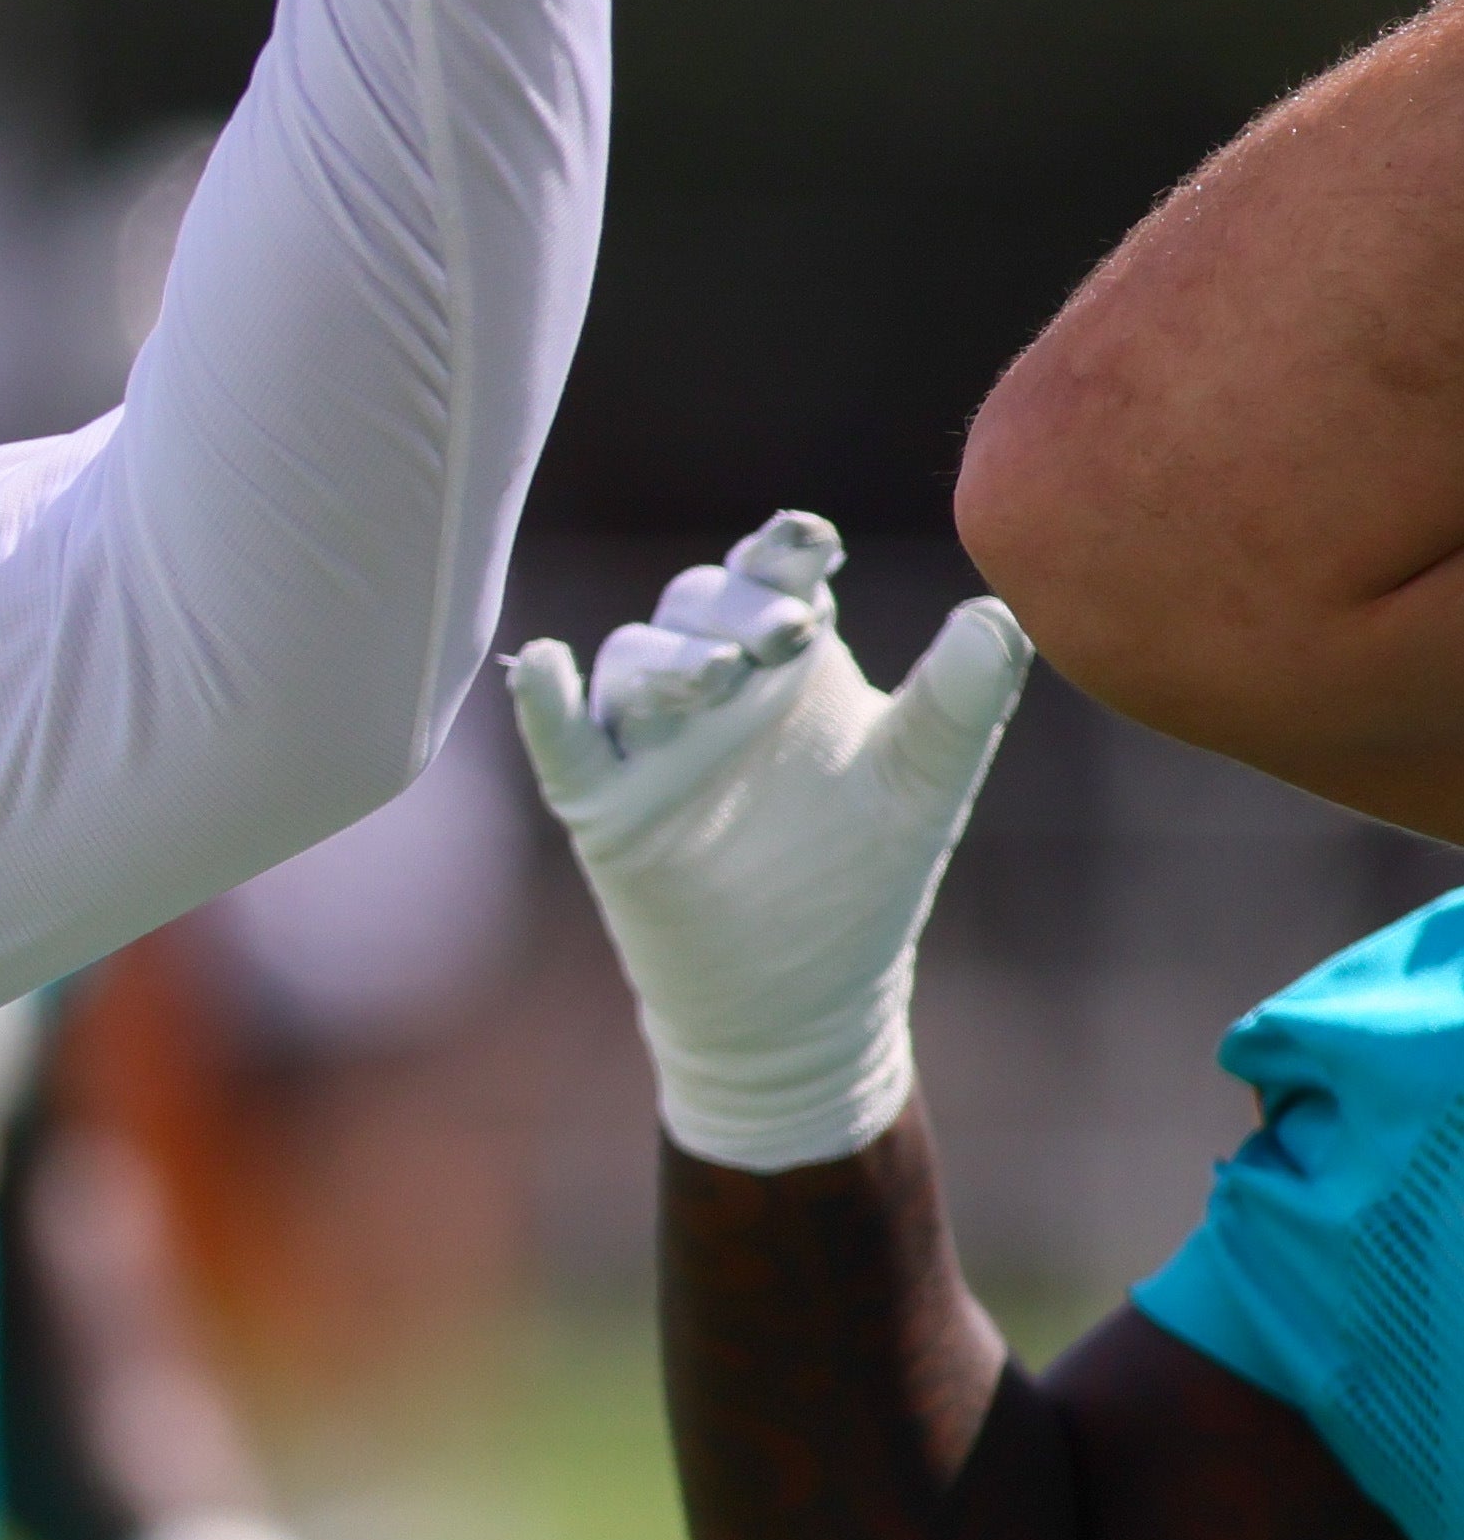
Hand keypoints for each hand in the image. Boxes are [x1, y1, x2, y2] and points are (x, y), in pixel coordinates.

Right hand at [507, 510, 1029, 1171]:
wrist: (800, 995)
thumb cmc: (863, 876)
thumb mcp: (923, 781)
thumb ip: (958, 699)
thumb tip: (996, 612)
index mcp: (791, 664)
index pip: (776, 580)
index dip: (782, 551)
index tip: (809, 544)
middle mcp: (715, 688)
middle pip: (696, 605)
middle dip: (734, 608)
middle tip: (788, 635)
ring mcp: (652, 743)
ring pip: (633, 663)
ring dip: (666, 660)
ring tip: (712, 679)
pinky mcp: (603, 804)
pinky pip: (563, 741)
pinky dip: (545, 703)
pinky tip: (544, 668)